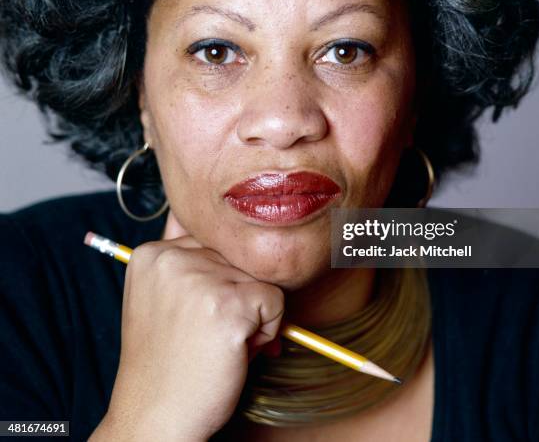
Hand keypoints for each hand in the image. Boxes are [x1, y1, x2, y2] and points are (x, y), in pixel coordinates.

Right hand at [102, 210, 284, 440]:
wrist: (155, 418)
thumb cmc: (167, 361)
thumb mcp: (162, 298)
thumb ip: (189, 261)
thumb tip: (238, 231)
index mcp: (152, 253)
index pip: (213, 241)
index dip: (217, 280)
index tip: (199, 313)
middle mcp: (172, 258)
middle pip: (237, 258)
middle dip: (237, 296)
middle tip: (209, 335)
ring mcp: (201, 279)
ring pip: (259, 277)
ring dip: (252, 313)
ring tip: (220, 344)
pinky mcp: (229, 304)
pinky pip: (275, 300)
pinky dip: (268, 330)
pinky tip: (236, 352)